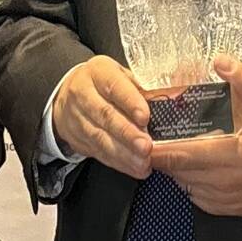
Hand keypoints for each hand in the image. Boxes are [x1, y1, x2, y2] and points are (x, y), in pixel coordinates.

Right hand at [49, 55, 153, 178]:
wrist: (69, 94)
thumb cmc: (105, 84)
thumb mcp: (122, 76)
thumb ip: (142, 88)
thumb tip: (172, 100)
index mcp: (98, 72)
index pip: (114, 86)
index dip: (130, 102)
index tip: (145, 117)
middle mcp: (83, 93)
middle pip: (105, 115)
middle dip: (127, 133)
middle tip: (146, 146)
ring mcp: (76, 116)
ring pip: (100, 137)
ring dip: (123, 153)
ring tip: (142, 162)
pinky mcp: (76, 137)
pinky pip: (98, 151)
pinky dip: (117, 162)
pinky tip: (133, 168)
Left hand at [147, 57, 241, 216]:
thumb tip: (221, 62)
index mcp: (237, 155)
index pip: (184, 156)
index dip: (156, 150)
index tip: (139, 137)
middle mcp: (230, 182)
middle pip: (178, 172)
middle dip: (160, 155)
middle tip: (149, 136)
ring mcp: (230, 200)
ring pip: (186, 186)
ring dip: (176, 168)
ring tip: (170, 147)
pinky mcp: (232, 209)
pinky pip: (199, 198)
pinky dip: (190, 182)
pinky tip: (193, 165)